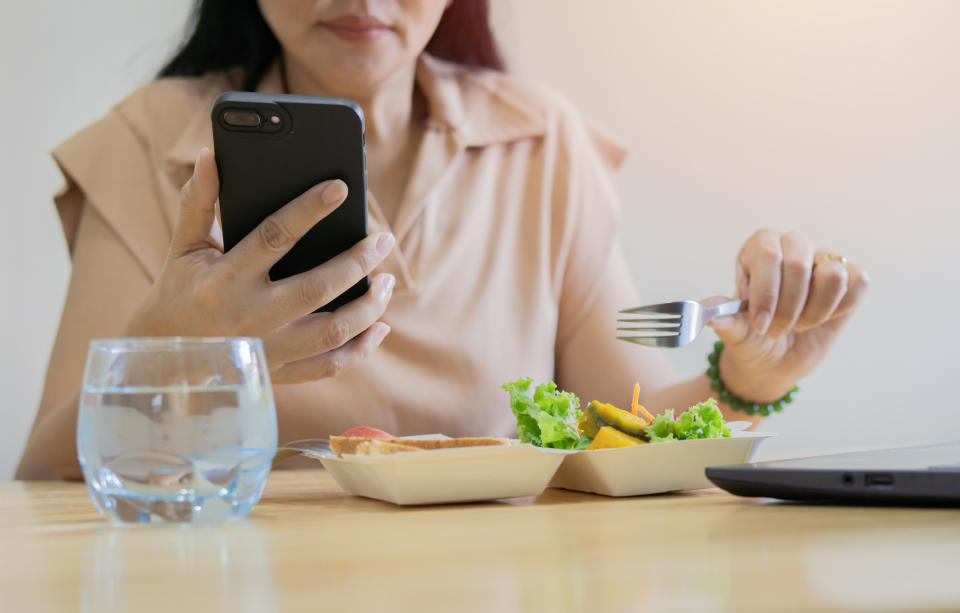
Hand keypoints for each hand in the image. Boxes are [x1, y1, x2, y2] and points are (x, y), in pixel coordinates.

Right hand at [125, 148, 395, 383]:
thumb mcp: (183, 248)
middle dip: (357, 262)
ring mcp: (267, 350)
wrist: (162, 360)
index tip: (340, 187)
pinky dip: (360, 349)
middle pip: (317, 289)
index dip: (308, 210)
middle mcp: (249, 316)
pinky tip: (380, 327)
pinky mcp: (279, 373)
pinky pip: (329, 366)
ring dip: (370, 307)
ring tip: (388, 281)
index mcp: (225, 279)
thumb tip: (211, 157)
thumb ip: (199, 203)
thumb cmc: (177, 294)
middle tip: (383, 240)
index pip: (274, 237)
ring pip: (332, 332)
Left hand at [704, 229, 869, 402]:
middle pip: (798, 264)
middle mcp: (791, 245)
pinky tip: (822, 318)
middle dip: (788, 308)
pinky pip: (857, 283)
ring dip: (814, 311)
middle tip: (776, 332)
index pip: (766, 254)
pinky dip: (839, 309)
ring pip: (831, 275)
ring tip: (798, 326)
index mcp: (758, 249)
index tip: (759, 325)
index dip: (765, 292)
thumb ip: (727, 321)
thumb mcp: (737, 334)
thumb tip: (710, 313)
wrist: (777, 359)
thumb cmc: (753, 338)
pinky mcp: (851, 275)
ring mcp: (823, 258)